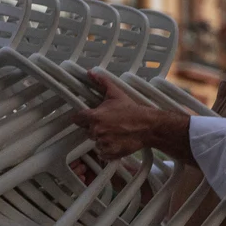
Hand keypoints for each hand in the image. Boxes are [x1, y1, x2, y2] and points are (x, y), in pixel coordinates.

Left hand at [69, 73, 190, 163]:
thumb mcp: (116, 93)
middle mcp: (96, 130)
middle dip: (95, 127)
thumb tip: (91, 73)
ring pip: (96, 142)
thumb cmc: (132, 110)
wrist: (148, 126)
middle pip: (87, 130)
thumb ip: (102, 82)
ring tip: (115, 132)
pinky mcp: (110, 152)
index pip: (77, 118)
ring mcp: (103, 143)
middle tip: (109, 123)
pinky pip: (102, 153)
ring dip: (102, 138)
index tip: (87, 117)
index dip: (82, 117)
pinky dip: (108, 149)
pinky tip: (117, 141)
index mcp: (94, 116)